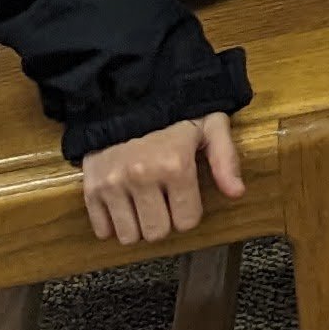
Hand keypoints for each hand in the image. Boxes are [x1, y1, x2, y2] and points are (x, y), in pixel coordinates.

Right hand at [81, 111, 245, 248]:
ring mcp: (113, 183)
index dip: (189, 211)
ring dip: (138, 225)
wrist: (125, 93)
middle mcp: (142, 177)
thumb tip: (237, 193)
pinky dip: (112, 223)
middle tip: (162, 200)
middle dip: (164, 221)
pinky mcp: (91, 186)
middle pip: (157, 232)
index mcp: (174, 164)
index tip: (184, 196)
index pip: (186, 221)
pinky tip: (122, 204)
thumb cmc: (174, 110)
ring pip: (129, 236)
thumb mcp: (209, 124)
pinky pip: (102, 229)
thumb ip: (225, 158)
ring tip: (142, 203)